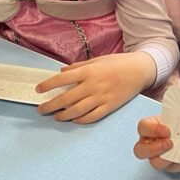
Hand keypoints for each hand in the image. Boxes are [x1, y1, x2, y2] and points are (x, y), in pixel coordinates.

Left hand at [36, 51, 154, 123]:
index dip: (48, 85)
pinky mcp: (110, 106)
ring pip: (77, 110)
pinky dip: (81, 120)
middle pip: (67, 98)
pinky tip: (74, 120)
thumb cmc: (118, 63)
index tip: (38, 90)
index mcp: (89, 71)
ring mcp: (102, 97)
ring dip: (64, 115)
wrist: (140, 69)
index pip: (63, 79)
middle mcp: (93, 85)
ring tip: (56, 116)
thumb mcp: (97, 60)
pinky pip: (93, 116)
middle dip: (51, 105)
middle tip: (41, 109)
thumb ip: (79, 67)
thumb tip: (62, 72)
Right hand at [133, 116, 179, 171]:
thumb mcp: (178, 113)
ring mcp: (157, 157)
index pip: (143, 127)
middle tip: (170, 144)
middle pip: (140, 150)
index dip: (152, 130)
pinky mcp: (170, 166)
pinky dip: (179, 164)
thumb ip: (178, 110)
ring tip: (178, 152)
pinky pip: (171, 168)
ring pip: (154, 163)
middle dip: (154, 148)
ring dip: (166, 159)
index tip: (167, 131)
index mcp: (149, 127)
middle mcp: (148, 143)